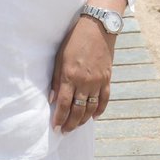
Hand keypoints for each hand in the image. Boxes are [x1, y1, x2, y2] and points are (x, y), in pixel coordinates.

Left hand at [49, 15, 115, 133]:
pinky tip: (93, 116)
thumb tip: (52, 99)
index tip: (55, 127)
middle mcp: (84, 82)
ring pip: (91, 108)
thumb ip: (56, 79)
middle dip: (70, 123)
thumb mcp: (59, 57)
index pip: (63, 104)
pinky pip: (105, 99)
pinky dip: (99, 110)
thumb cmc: (74, 40)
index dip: (59, 118)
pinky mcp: (107, 79)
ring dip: (83, 120)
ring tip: (76, 126)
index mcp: (70, 75)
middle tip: (65, 132)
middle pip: (77, 110)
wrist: (97, 28)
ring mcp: (97, 81)